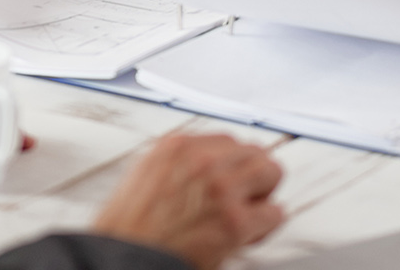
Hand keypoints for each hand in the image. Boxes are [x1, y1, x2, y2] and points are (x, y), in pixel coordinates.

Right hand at [92, 133, 284, 269]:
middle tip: (244, 199)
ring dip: (262, 195)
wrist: (125, 259)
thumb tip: (207, 165)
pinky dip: (265, 226)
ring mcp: (221, 188)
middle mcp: (200, 160)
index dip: (232, 165)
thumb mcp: (145, 176)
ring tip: (246, 215)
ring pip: (271, 172)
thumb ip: (179, 164)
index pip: (227, 140)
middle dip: (252, 177)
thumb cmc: (130, 231)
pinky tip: (246, 236)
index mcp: (177, 147)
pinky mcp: (235, 221)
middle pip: (254, 151)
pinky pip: (275, 214)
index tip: (231, 179)